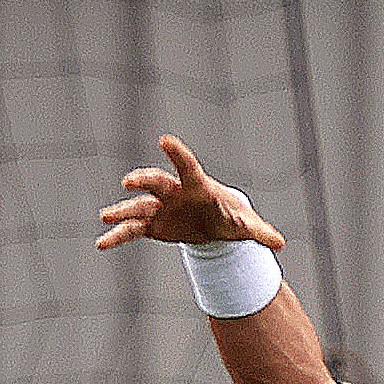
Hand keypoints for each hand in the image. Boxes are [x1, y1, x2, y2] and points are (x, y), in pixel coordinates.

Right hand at [96, 134, 287, 250]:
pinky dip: (118, 236)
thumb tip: (281, 243)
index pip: (187, 167)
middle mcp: (174, 193)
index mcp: (198, 187)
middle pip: (157, 182)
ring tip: (106, 216)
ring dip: (123, 211)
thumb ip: (259, 232)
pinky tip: (102, 243)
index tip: (165, 140)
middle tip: (129, 182)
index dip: (178, 154)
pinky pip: (132, 229)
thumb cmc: (229, 217)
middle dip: (143, 181)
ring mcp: (160, 208)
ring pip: (138, 206)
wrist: (213, 226)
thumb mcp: (244, 226)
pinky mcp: (152, 225)